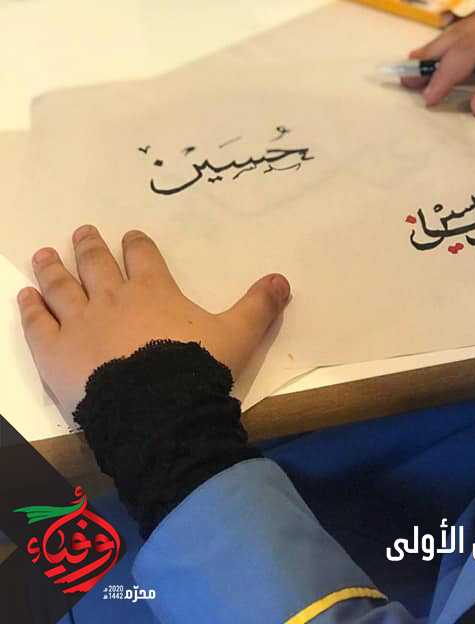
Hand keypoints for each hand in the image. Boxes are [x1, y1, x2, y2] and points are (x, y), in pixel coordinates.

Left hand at [17, 226, 290, 415]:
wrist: (156, 408)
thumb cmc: (195, 368)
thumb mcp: (237, 335)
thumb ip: (258, 306)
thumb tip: (283, 279)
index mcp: (154, 292)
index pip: (144, 257)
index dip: (137, 244)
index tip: (129, 235)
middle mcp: (113, 299)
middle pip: (97, 265)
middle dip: (90, 246)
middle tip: (82, 231)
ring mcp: (81, 323)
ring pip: (62, 287)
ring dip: (53, 268)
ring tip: (44, 253)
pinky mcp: (56, 351)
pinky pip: (38, 323)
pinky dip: (31, 308)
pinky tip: (25, 295)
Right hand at [407, 5, 474, 115]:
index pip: (473, 52)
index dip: (447, 75)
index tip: (430, 99)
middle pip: (464, 35)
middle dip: (433, 57)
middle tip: (406, 78)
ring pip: (470, 26)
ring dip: (441, 44)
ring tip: (417, 61)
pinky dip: (459, 35)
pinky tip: (449, 43)